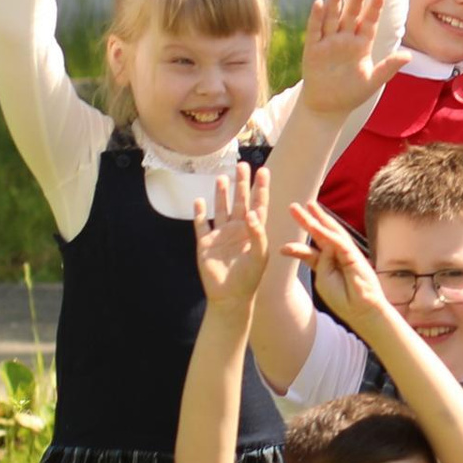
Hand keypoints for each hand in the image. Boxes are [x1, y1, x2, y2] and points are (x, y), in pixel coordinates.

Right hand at [193, 162, 270, 304]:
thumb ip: (257, 234)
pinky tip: (198, 200)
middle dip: (241, 184)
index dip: (261, 188)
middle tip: (243, 165)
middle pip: (240, 201)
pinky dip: (199, 213)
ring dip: (221, 194)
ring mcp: (221, 236)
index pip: (258, 204)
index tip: (264, 171)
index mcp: (254, 231)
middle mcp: (238, 230)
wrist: (230, 297)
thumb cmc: (249, 278)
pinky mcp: (205, 244)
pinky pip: (201, 225)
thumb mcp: (259, 255)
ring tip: (222, 177)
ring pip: (221, 209)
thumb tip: (251, 213)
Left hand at [283, 197, 388, 331]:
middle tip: (293, 207)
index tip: (282, 249)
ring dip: (319, 219)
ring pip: (331, 232)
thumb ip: (319, 262)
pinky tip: (319, 226)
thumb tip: (323, 245)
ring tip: (308, 205)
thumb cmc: (342, 298)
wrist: (361, 310)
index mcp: (327, 265)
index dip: (297, 248)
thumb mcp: (323, 279)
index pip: (311, 252)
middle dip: (308, 220)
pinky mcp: (355, 256)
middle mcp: (337, 255)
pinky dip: (329, 234)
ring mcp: (347, 254)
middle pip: (320, 234)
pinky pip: (340, 242)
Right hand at [297, 0, 408, 123]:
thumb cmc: (352, 94)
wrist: (328, 108)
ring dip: (334, 1)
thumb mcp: (373, 81)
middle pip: (351, 15)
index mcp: (362, 45)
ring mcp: (328, 43)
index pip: (369, 22)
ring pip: (332, 17)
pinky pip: (315, 31)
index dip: (374, 8)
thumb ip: (389, 67)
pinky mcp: (313, 50)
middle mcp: (345, 39)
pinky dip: (316, 17)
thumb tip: (408, 55)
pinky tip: (319, 3)